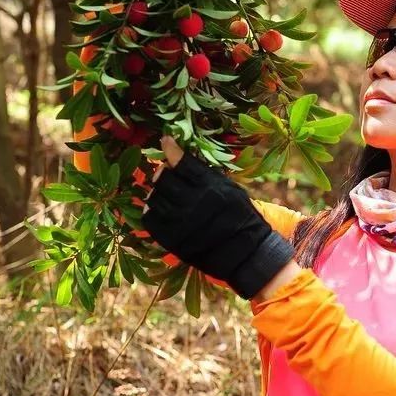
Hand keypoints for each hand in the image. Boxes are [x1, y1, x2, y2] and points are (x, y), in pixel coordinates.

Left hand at [142, 135, 295, 299]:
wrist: (245, 253)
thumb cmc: (239, 215)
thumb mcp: (230, 187)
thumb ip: (205, 173)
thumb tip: (179, 157)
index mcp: (211, 189)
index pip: (182, 163)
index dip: (171, 149)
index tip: (166, 142)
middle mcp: (194, 205)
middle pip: (163, 179)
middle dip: (163, 172)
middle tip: (168, 173)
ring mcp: (180, 224)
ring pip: (154, 198)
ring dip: (158, 191)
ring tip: (166, 193)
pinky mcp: (171, 240)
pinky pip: (150, 219)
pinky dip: (152, 211)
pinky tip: (161, 209)